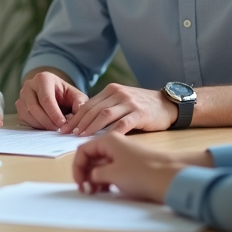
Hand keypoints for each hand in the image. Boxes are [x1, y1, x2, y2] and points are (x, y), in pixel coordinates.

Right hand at [15, 70, 86, 129]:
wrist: (54, 94)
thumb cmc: (65, 95)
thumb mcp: (76, 96)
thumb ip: (80, 103)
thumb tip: (79, 110)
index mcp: (44, 78)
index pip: (46, 98)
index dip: (54, 113)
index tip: (62, 124)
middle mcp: (29, 84)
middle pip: (34, 107)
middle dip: (47, 121)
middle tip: (58, 129)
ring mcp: (22, 95)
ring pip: (27, 113)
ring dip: (40, 124)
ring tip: (53, 128)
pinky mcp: (19, 105)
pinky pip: (23, 118)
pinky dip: (34, 125)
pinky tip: (45, 127)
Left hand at [61, 84, 175, 135]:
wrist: (167, 104)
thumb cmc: (142, 106)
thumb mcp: (122, 100)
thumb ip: (106, 107)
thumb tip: (84, 122)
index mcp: (111, 90)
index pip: (88, 104)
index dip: (75, 117)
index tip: (64, 128)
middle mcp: (118, 93)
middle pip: (93, 109)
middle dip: (78, 123)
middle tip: (67, 134)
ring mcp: (129, 102)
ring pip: (104, 115)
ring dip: (91, 127)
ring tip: (81, 137)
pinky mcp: (139, 113)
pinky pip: (122, 123)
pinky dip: (111, 132)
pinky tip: (104, 140)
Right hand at [72, 132, 210, 202]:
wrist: (170, 177)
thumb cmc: (140, 173)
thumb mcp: (112, 174)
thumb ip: (95, 174)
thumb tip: (90, 177)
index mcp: (108, 140)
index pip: (83, 150)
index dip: (77, 167)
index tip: (80, 184)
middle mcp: (114, 144)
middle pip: (91, 157)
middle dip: (85, 174)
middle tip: (86, 190)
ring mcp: (123, 154)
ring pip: (101, 164)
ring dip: (95, 178)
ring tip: (95, 192)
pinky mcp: (131, 164)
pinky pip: (112, 169)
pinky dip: (106, 179)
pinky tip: (106, 190)